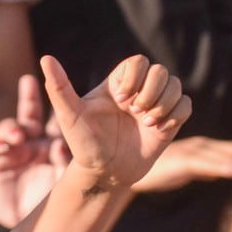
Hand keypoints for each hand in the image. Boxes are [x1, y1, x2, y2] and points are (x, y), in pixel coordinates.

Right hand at [0, 73, 71, 227]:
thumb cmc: (52, 204)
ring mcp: (11, 152)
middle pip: (29, 114)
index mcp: (52, 143)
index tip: (59, 86)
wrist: (30, 228)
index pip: (54, 118)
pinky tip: (3, 147)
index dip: (55, 101)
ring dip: (10, 127)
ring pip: (7, 127)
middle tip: (28, 81)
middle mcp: (31, 144)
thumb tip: (59, 143)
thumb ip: (64, 162)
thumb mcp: (64, 182)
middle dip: (28, 96)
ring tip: (18, 135)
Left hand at [42, 54, 190, 189]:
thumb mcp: (68, 116)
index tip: (120, 99)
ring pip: (176, 85)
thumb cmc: (83, 144)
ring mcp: (155, 106)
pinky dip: (175, 115)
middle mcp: (138, 91)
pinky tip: (157, 130)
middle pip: (160, 70)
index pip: (138, 61)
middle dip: (150, 91)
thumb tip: (45, 58)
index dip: (134, 76)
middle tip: (133, 112)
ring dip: (163, 103)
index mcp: (118, 84)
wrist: (103, 173)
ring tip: (145, 122)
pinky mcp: (169, 121)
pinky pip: (186, 105)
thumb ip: (59, 87)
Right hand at [133, 136, 231, 192]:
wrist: (122, 170)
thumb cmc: (153, 170)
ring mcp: (194, 152)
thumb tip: (224, 172)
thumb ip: (206, 168)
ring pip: (230, 157)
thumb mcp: (186, 170)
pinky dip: (225, 167)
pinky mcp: (183, 161)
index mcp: (206, 150)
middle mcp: (204, 147)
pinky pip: (208, 164)